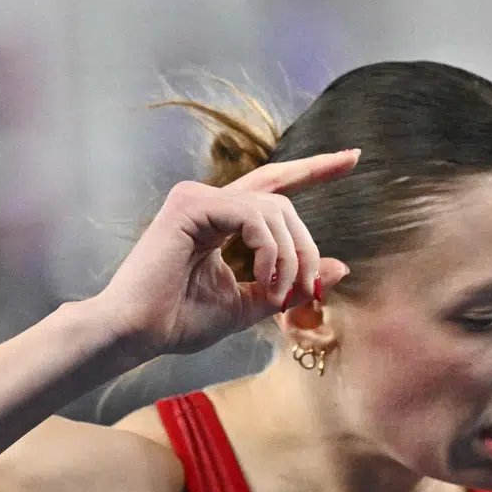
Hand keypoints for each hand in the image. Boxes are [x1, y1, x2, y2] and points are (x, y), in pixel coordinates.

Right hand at [92, 150, 358, 356]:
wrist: (137, 334)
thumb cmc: (180, 322)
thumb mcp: (249, 304)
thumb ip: (291, 283)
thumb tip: (341, 266)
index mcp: (221, 220)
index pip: (275, 186)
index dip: (314, 169)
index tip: (354, 157)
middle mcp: (209, 201)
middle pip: (283, 203)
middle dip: (307, 246)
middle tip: (312, 289)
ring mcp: (196, 197)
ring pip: (273, 210)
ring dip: (289, 258)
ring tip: (279, 295)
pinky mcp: (189, 203)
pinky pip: (251, 215)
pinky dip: (268, 250)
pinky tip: (263, 280)